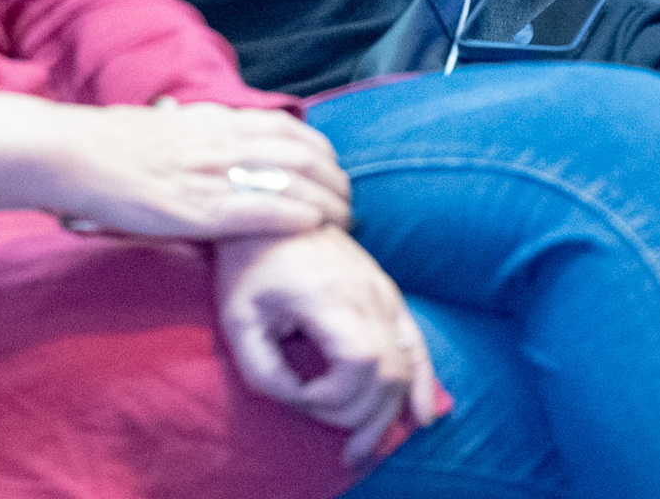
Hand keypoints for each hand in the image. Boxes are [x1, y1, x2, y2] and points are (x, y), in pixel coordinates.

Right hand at [38, 98, 354, 235]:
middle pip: (303, 153)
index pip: (287, 127)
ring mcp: (215, 175)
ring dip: (327, 201)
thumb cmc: (110, 143)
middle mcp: (224, 141)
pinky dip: (296, 216)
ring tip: (343, 222)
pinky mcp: (201, 209)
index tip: (333, 168)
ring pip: (294, 180)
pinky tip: (315, 227)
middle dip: (335, 178)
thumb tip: (211, 133)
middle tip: (348, 202)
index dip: (320, 149)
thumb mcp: (166, 126)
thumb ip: (197, 131)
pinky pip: (262, 210)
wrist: (74, 154)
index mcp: (215, 121)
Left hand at [216, 229, 442, 466]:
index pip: (359, 365)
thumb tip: (297, 399)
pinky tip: (420, 417)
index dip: (332, 397)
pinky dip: (422, 384)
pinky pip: (417, 345)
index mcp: (331, 296)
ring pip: (406, 366)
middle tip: (316, 420)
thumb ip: (262, 370)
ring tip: (362, 450)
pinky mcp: (388, 295)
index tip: (297, 394)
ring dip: (387, 414)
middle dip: (355, 415)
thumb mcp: (237, 319)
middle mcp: (369, 294)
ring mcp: (384, 293)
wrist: (271, 209)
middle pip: (388, 374)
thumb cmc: (248, 264)